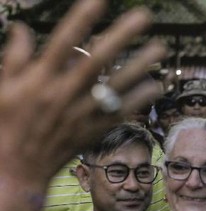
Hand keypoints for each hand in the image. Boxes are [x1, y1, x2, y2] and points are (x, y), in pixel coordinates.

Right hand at [0, 0, 165, 187]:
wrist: (15, 169)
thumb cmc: (5, 125)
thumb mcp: (2, 89)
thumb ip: (14, 58)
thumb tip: (21, 28)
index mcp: (40, 78)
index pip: (63, 41)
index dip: (82, 19)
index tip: (101, 0)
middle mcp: (64, 93)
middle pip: (98, 59)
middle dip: (121, 36)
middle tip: (144, 16)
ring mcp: (81, 113)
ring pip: (117, 85)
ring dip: (140, 66)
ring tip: (160, 48)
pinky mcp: (93, 131)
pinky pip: (122, 112)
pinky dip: (140, 100)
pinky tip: (157, 85)